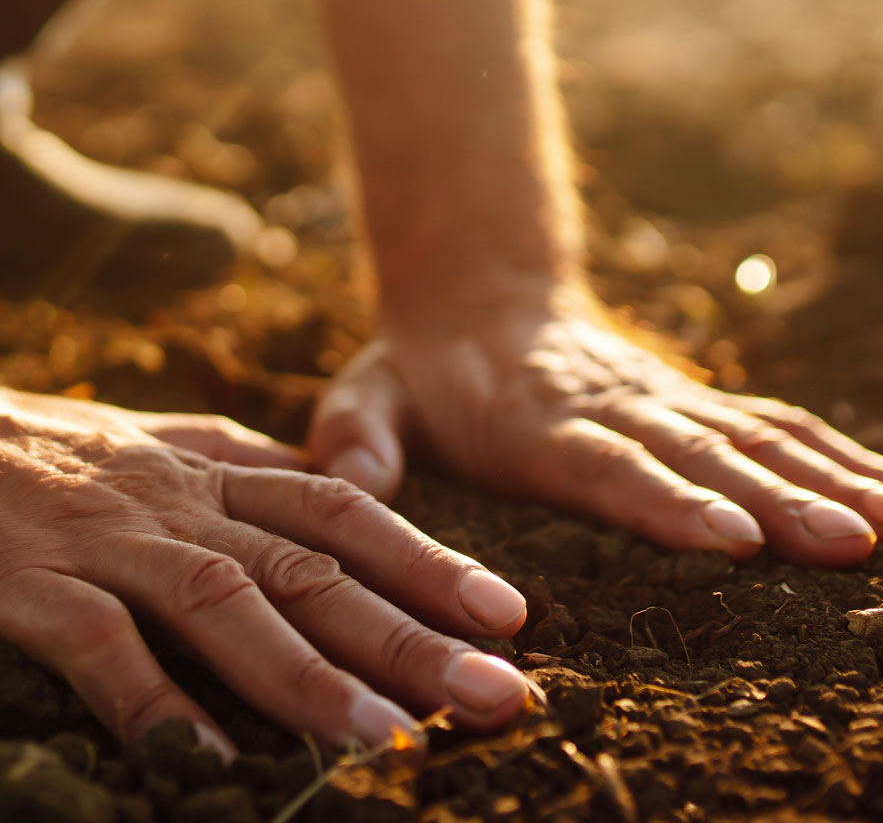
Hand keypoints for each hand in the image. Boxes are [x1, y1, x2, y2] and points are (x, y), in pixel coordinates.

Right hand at [0, 389, 529, 758]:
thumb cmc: (54, 450)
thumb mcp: (163, 443)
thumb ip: (244, 463)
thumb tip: (329, 478)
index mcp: (219, 473)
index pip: (348, 512)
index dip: (431, 560)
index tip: (507, 613)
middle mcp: (183, 503)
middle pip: (316, 567)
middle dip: (410, 632)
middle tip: (495, 691)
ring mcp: (110, 541)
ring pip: (230, 603)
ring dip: (310, 675)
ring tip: (391, 737)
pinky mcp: (28, 581)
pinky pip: (104, 647)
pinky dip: (161, 705)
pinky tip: (218, 766)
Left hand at [309, 284, 882, 567]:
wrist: (483, 300)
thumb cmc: (426, 370)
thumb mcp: (368, 392)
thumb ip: (359, 433)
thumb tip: (349, 478)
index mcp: (538, 420)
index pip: (610, 465)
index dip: (671, 501)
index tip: (736, 539)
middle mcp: (616, 408)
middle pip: (704, 455)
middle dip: (782, 502)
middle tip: (852, 545)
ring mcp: (664, 400)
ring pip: (759, 439)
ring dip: (833, 482)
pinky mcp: (693, 401)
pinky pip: (775, 426)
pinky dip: (840, 458)